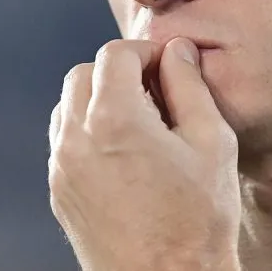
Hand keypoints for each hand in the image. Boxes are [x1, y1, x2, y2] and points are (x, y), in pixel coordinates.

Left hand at [48, 38, 242, 270]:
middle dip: (118, 73)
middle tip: (155, 93)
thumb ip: (190, 86)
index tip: (168, 67)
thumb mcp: (212, 142)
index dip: (146, 52)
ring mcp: (61, 169)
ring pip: (67, 107)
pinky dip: (87, 133)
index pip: (115, 55)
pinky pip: (64, 143)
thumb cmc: (199, 220)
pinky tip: (124, 155)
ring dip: (98, 101)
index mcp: (114, 119)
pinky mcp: (59, 194)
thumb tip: (178, 50)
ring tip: (140, 125)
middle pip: (83, 74)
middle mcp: (76, 139)